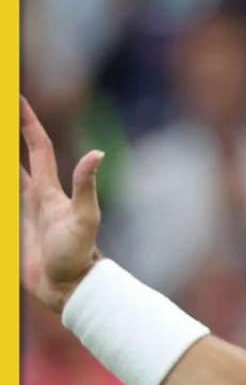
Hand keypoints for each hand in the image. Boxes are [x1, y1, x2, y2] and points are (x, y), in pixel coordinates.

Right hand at [20, 96, 104, 312]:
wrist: (70, 286)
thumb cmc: (80, 253)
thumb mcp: (85, 217)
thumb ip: (87, 186)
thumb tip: (97, 153)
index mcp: (48, 189)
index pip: (36, 147)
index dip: (26, 123)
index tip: (15, 98)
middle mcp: (34, 196)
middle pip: (14, 159)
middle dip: (5, 137)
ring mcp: (22, 212)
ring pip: (5, 180)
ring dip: (1, 165)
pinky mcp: (13, 230)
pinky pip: (2, 207)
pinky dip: (1, 193)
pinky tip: (4, 184)